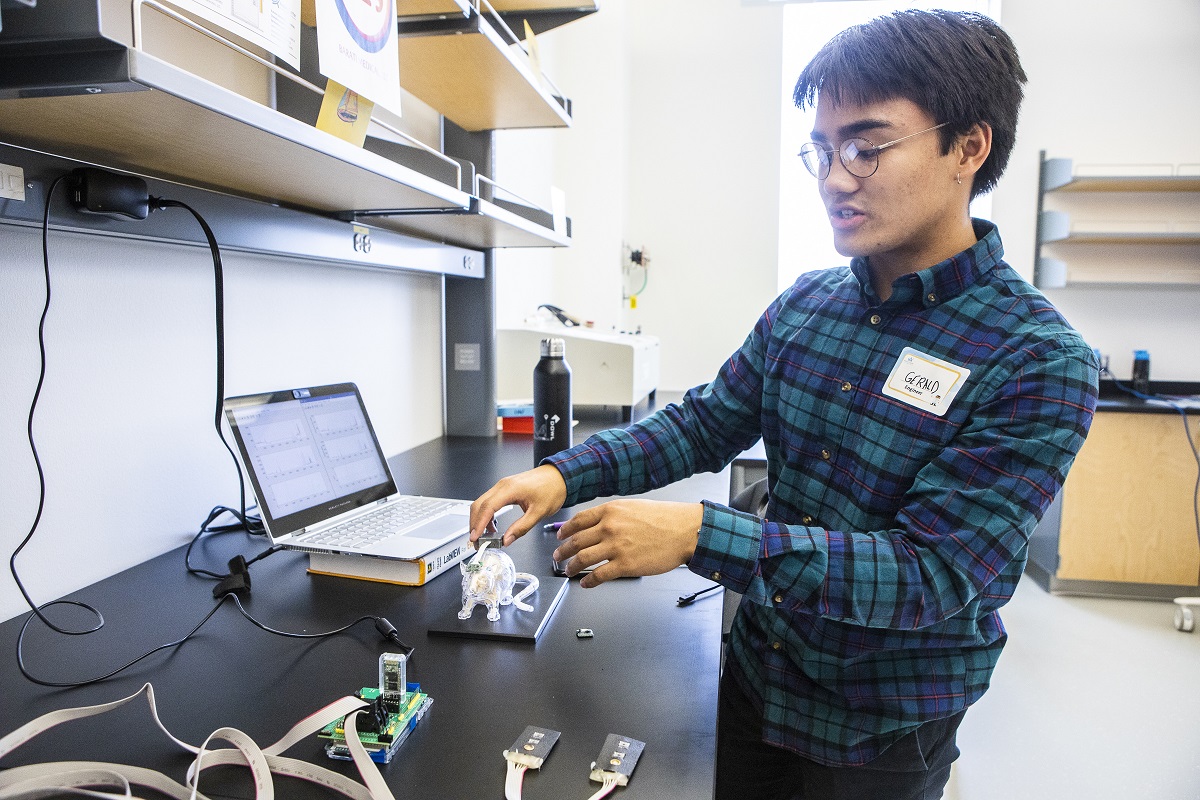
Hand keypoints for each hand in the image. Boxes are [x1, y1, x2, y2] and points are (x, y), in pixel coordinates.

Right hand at [470, 465, 567, 544]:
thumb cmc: (552, 489)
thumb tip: (507, 540)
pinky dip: (486, 515)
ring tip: (484, 537)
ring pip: (482, 503)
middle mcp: (502, 485)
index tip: (475, 537)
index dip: (479, 524)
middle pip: (479, 505)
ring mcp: (502, 486)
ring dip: (479, 520)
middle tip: (476, 542)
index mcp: (510, 489)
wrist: (559, 476)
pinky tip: (491, 526)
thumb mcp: (539, 512)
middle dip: (475, 524)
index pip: (487, 507)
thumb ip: (521, 527)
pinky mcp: (504, 489)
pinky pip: (489, 501)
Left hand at [552, 500, 702, 587]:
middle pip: (576, 541)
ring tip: (568, 571)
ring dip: (571, 567)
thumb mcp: (633, 507)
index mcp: (610, 511)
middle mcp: (609, 527)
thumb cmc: (664, 518)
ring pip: (583, 559)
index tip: (560, 537)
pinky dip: (588, 581)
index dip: (565, 530)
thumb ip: (613, 515)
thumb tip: (597, 524)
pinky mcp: (625, 565)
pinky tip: (586, 583)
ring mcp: (616, 547)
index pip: (578, 521)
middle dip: (563, 551)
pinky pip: (599, 575)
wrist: (684, 530)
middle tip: (558, 556)